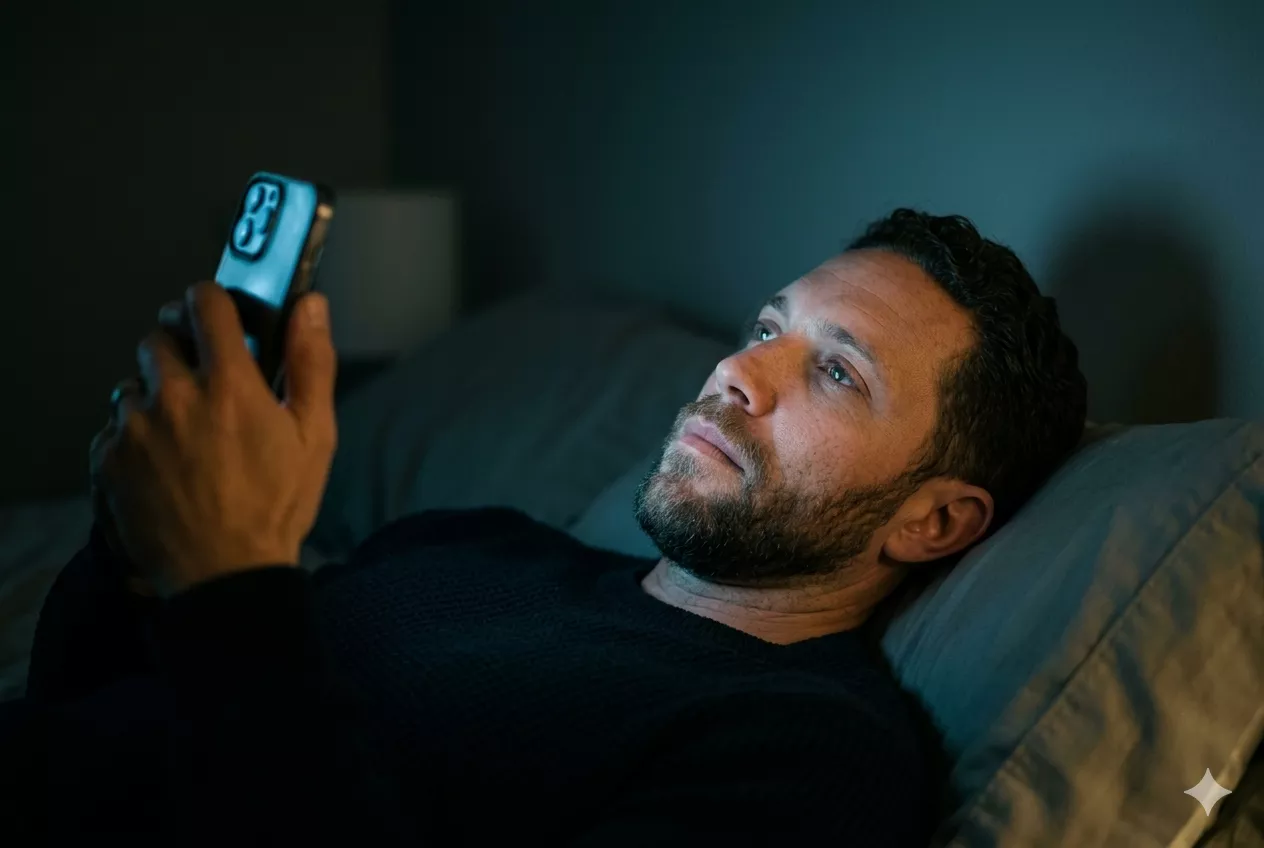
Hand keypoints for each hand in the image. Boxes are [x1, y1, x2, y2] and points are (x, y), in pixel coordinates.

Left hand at [89, 283, 337, 597]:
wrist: (224, 576)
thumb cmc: (277, 506)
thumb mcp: (315, 436)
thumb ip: (312, 363)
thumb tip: (311, 304)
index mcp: (229, 383)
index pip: (203, 303)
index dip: (211, 301)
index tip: (217, 315)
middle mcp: (173, 395)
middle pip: (159, 338)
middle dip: (180, 350)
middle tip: (203, 382)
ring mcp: (134, 428)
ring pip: (133, 384)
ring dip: (154, 396)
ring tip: (182, 433)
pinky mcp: (107, 460)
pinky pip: (113, 428)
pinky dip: (134, 437)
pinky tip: (162, 465)